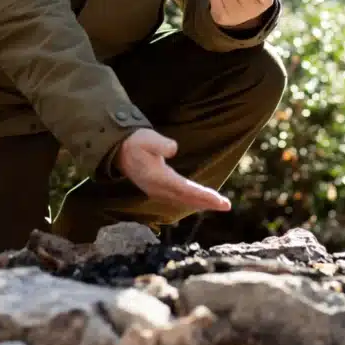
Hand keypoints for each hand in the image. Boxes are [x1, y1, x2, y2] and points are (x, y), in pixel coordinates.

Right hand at [114, 129, 231, 212]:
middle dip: (207, 202)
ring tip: (219, 205)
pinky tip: (200, 202)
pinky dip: (191, 201)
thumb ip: (160, 144)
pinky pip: (178, 200)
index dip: (203, 195)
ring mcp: (157, 191)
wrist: (118, 151)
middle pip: (187, 199)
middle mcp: (158, 189)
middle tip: (226, 205)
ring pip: (183, 201)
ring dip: (201, 204)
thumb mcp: (146, 138)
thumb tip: (174, 148)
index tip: (218, 199)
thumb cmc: (134, 142)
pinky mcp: (156, 190)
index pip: (185, 189)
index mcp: (158, 178)